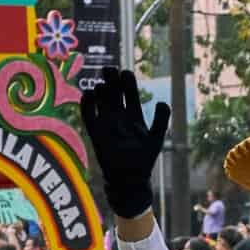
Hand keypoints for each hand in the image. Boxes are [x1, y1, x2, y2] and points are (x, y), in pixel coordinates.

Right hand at [79, 68, 169, 218]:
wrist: (130, 179)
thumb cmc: (144, 159)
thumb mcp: (156, 138)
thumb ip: (162, 121)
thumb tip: (162, 102)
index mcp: (133, 115)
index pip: (128, 92)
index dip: (126, 81)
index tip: (125, 73)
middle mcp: (118, 116)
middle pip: (113, 92)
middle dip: (111, 79)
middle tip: (109, 70)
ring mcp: (106, 123)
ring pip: (100, 100)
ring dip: (100, 89)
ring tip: (103, 84)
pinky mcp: (94, 131)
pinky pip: (88, 114)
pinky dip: (87, 104)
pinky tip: (89, 94)